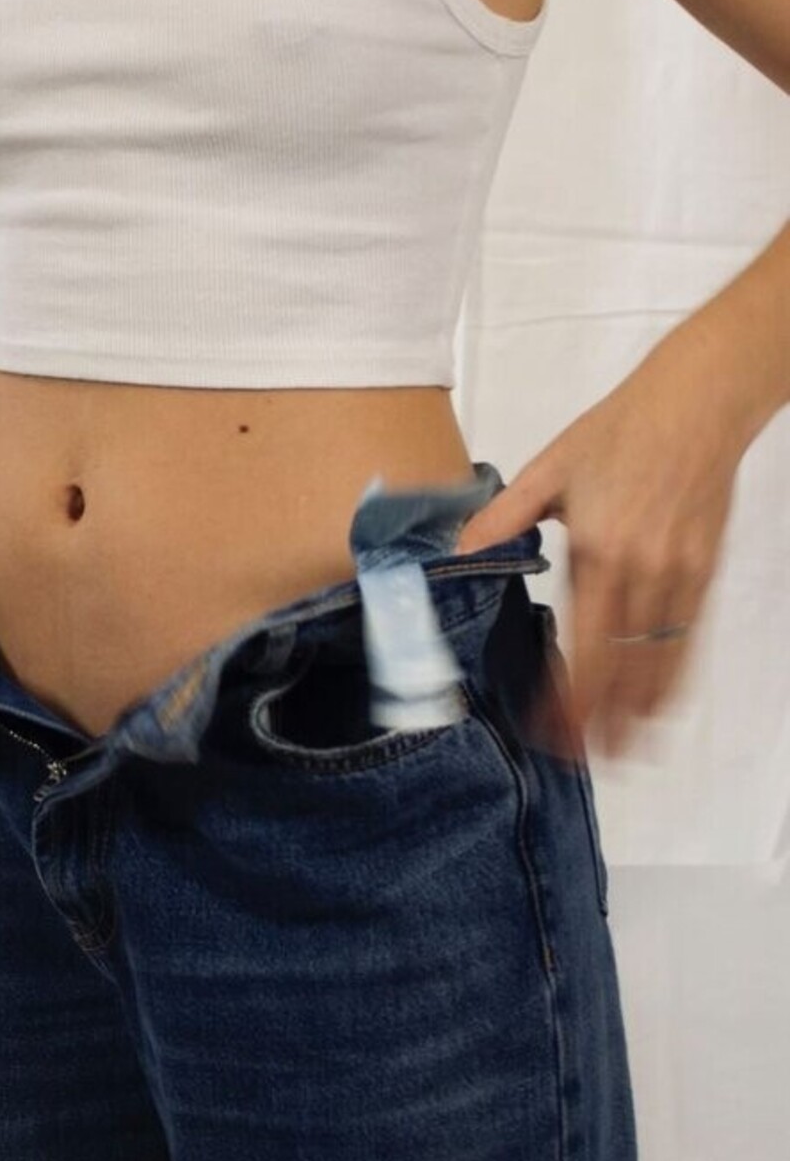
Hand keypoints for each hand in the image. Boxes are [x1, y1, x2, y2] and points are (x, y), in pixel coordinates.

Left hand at [452, 338, 744, 759]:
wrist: (697, 403)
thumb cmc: (619, 430)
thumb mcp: (549, 468)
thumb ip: (502, 516)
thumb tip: (456, 550)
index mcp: (598, 548)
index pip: (584, 643)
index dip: (569, 694)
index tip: (549, 727)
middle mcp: (644, 571)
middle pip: (623, 667)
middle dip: (600, 720)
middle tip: (575, 757)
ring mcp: (680, 576)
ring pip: (661, 663)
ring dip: (640, 714)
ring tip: (618, 754)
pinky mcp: (705, 572)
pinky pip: (688, 641)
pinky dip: (672, 680)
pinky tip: (657, 706)